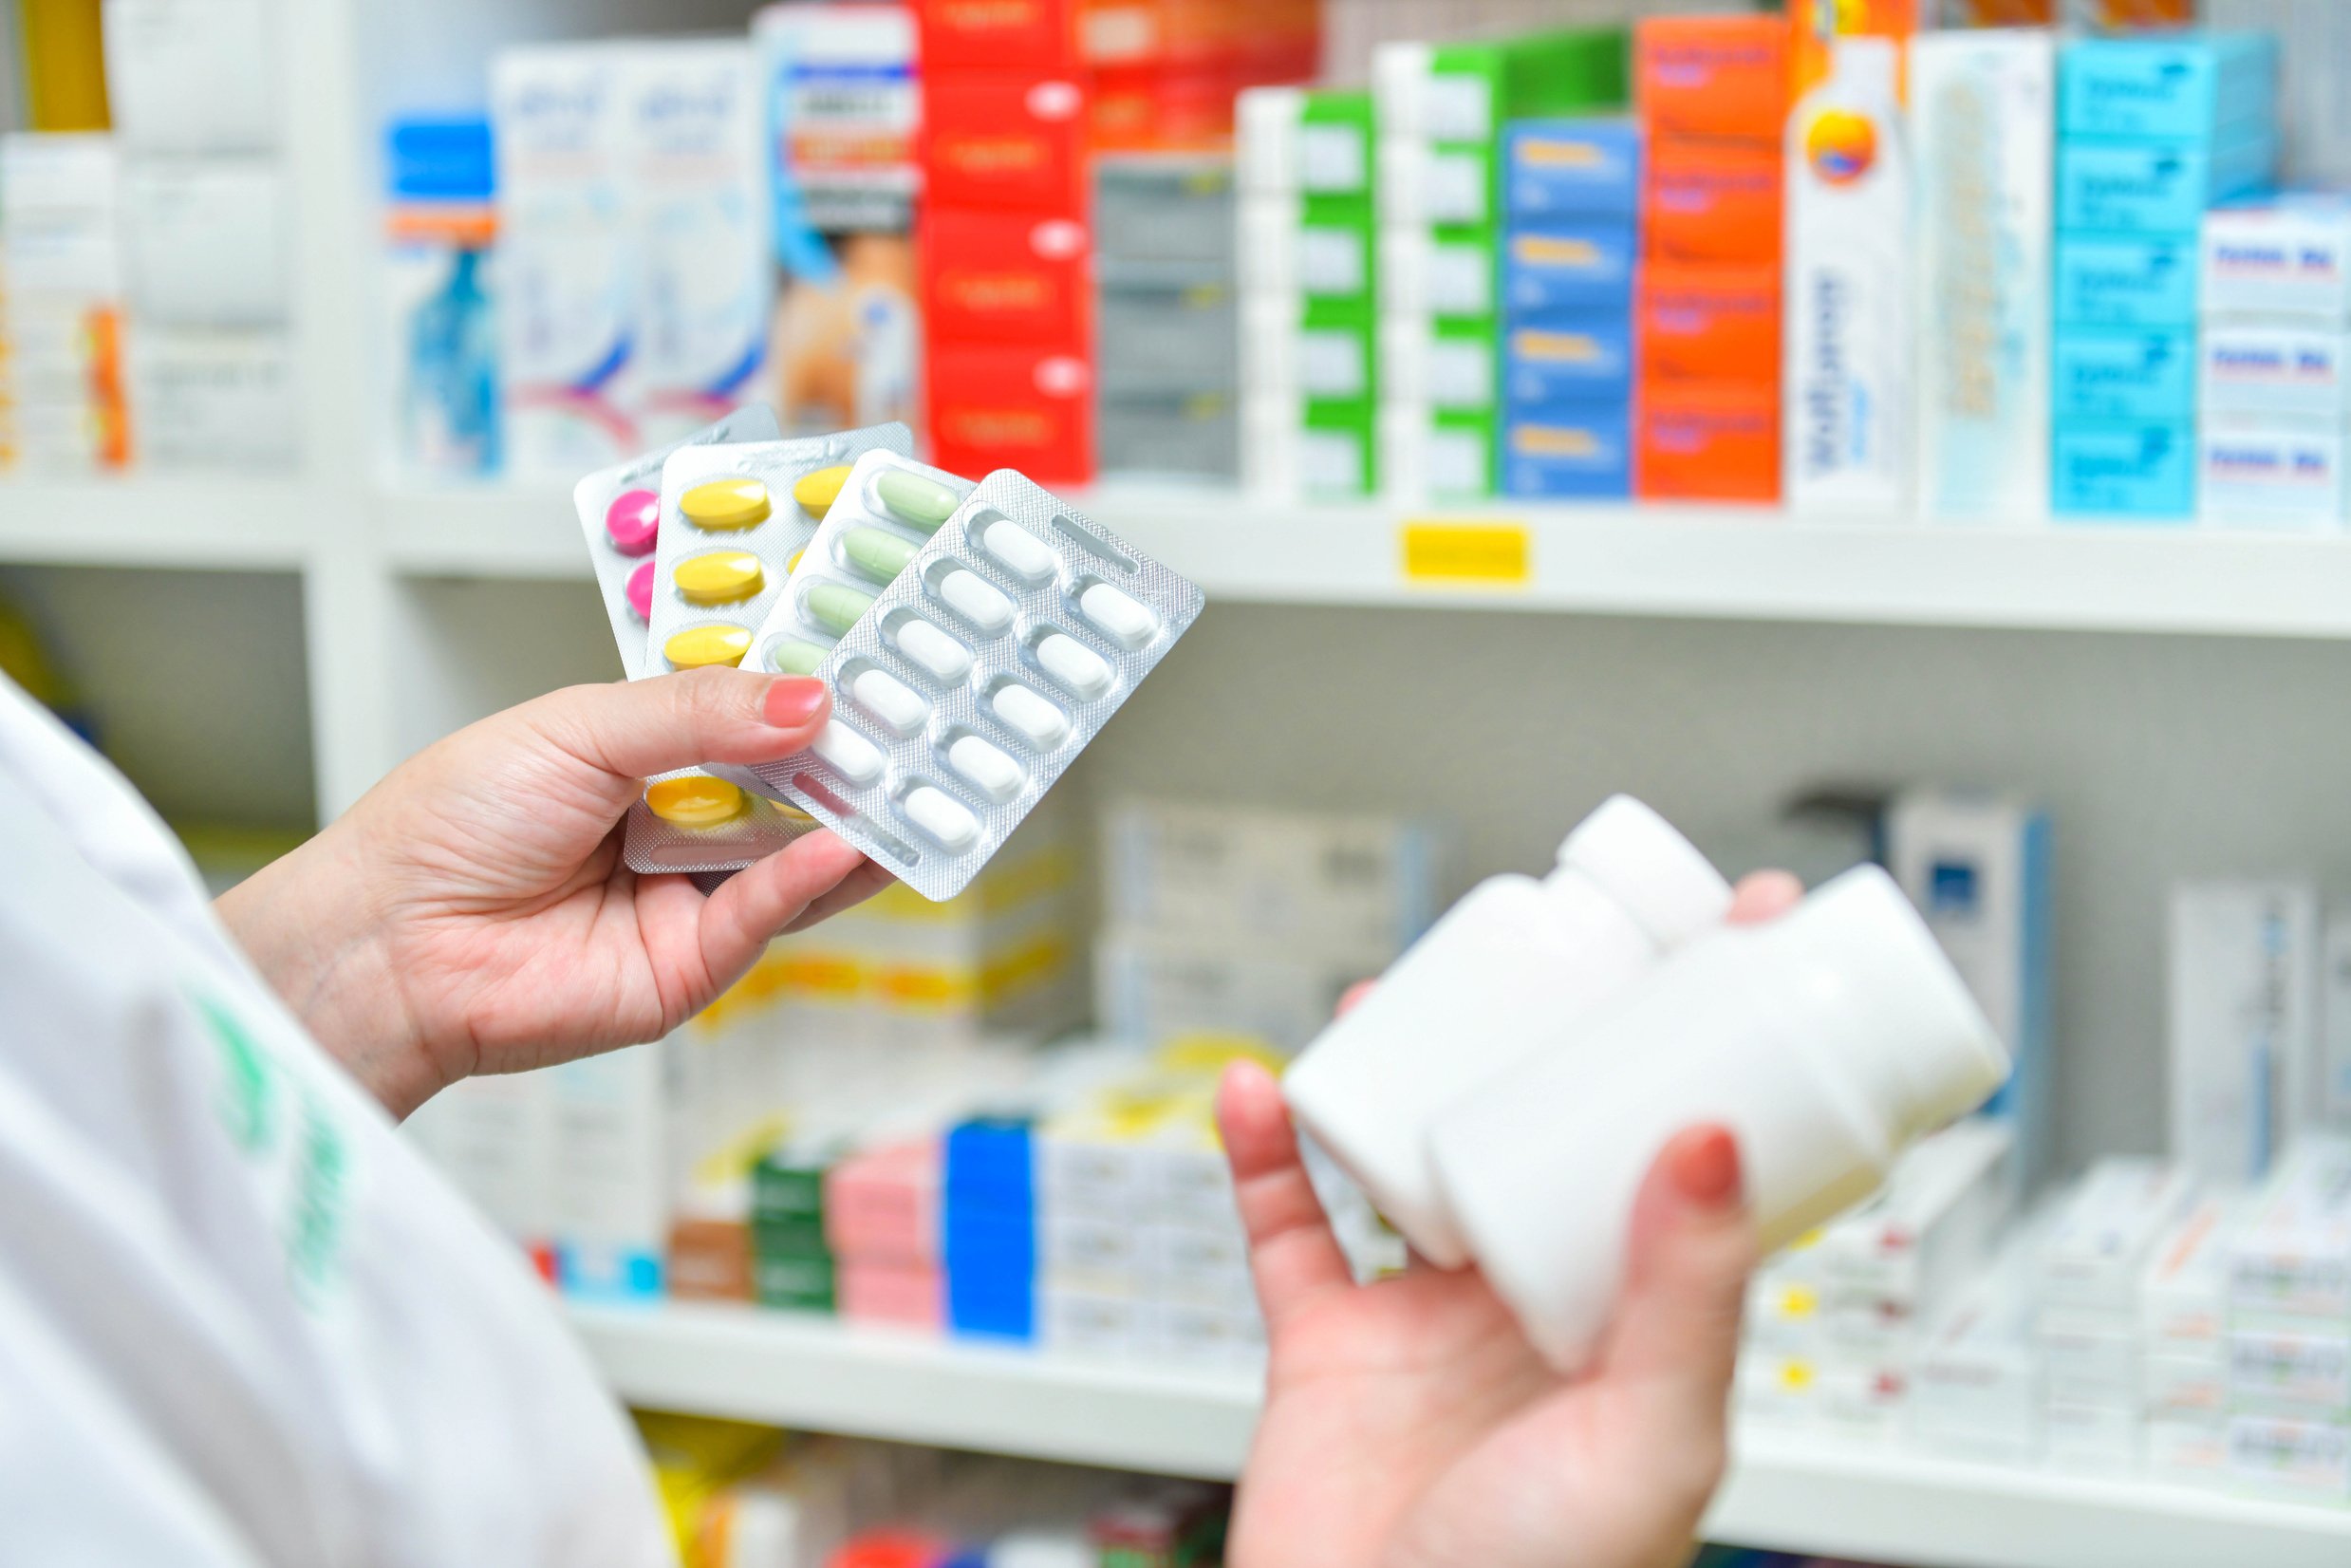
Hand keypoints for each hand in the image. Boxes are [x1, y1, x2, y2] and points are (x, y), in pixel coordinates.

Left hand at [218, 669, 892, 1118]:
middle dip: (854, 754)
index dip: (811, 689)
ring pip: (797, 855)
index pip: (753, 712)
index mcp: (646, 752)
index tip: (880, 657)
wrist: (388, 941)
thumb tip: (808, 701)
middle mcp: (679, 822)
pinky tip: (838, 843)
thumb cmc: (448, 825)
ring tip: (913, 780)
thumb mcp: (580, 729)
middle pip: (792, 785)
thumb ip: (698, 713)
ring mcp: (691, 896)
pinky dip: (807, 879)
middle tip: (923, 716)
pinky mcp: (691, 967)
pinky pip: (765, 916)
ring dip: (856, 819)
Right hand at [1217, 872, 1803, 1567]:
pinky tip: (1263, 1086)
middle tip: (1561, 931)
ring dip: (1404, 1072)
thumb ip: (1685, 1296)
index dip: (1718, 1044)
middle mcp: (1538, 1312)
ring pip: (1417, 1160)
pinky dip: (1265, 1156)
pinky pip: (1287, 1230)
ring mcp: (1429, 1326)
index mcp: (1636, 1327)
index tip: (1742, 931)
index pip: (1691, 1158)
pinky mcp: (1324, 1350)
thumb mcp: (1651, 1440)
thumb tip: (1717, 1133)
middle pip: (1546, 1133)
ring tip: (1402, 988)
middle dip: (1549, 1032)